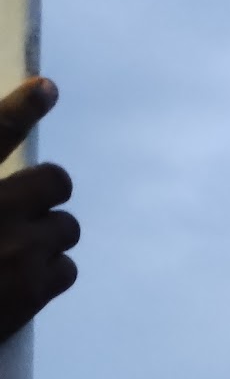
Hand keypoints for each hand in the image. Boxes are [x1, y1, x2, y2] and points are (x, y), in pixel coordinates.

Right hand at [0, 77, 77, 342]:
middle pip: (55, 181)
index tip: (47, 87)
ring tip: (13, 251)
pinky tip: (20, 281)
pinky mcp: (33, 291)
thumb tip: (12, 201)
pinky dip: (49, 273)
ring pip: (66, 227)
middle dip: (44, 192)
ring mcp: (15, 250)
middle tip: (24, 208)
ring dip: (47, 236)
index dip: (21, 108)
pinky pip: (67, 268)